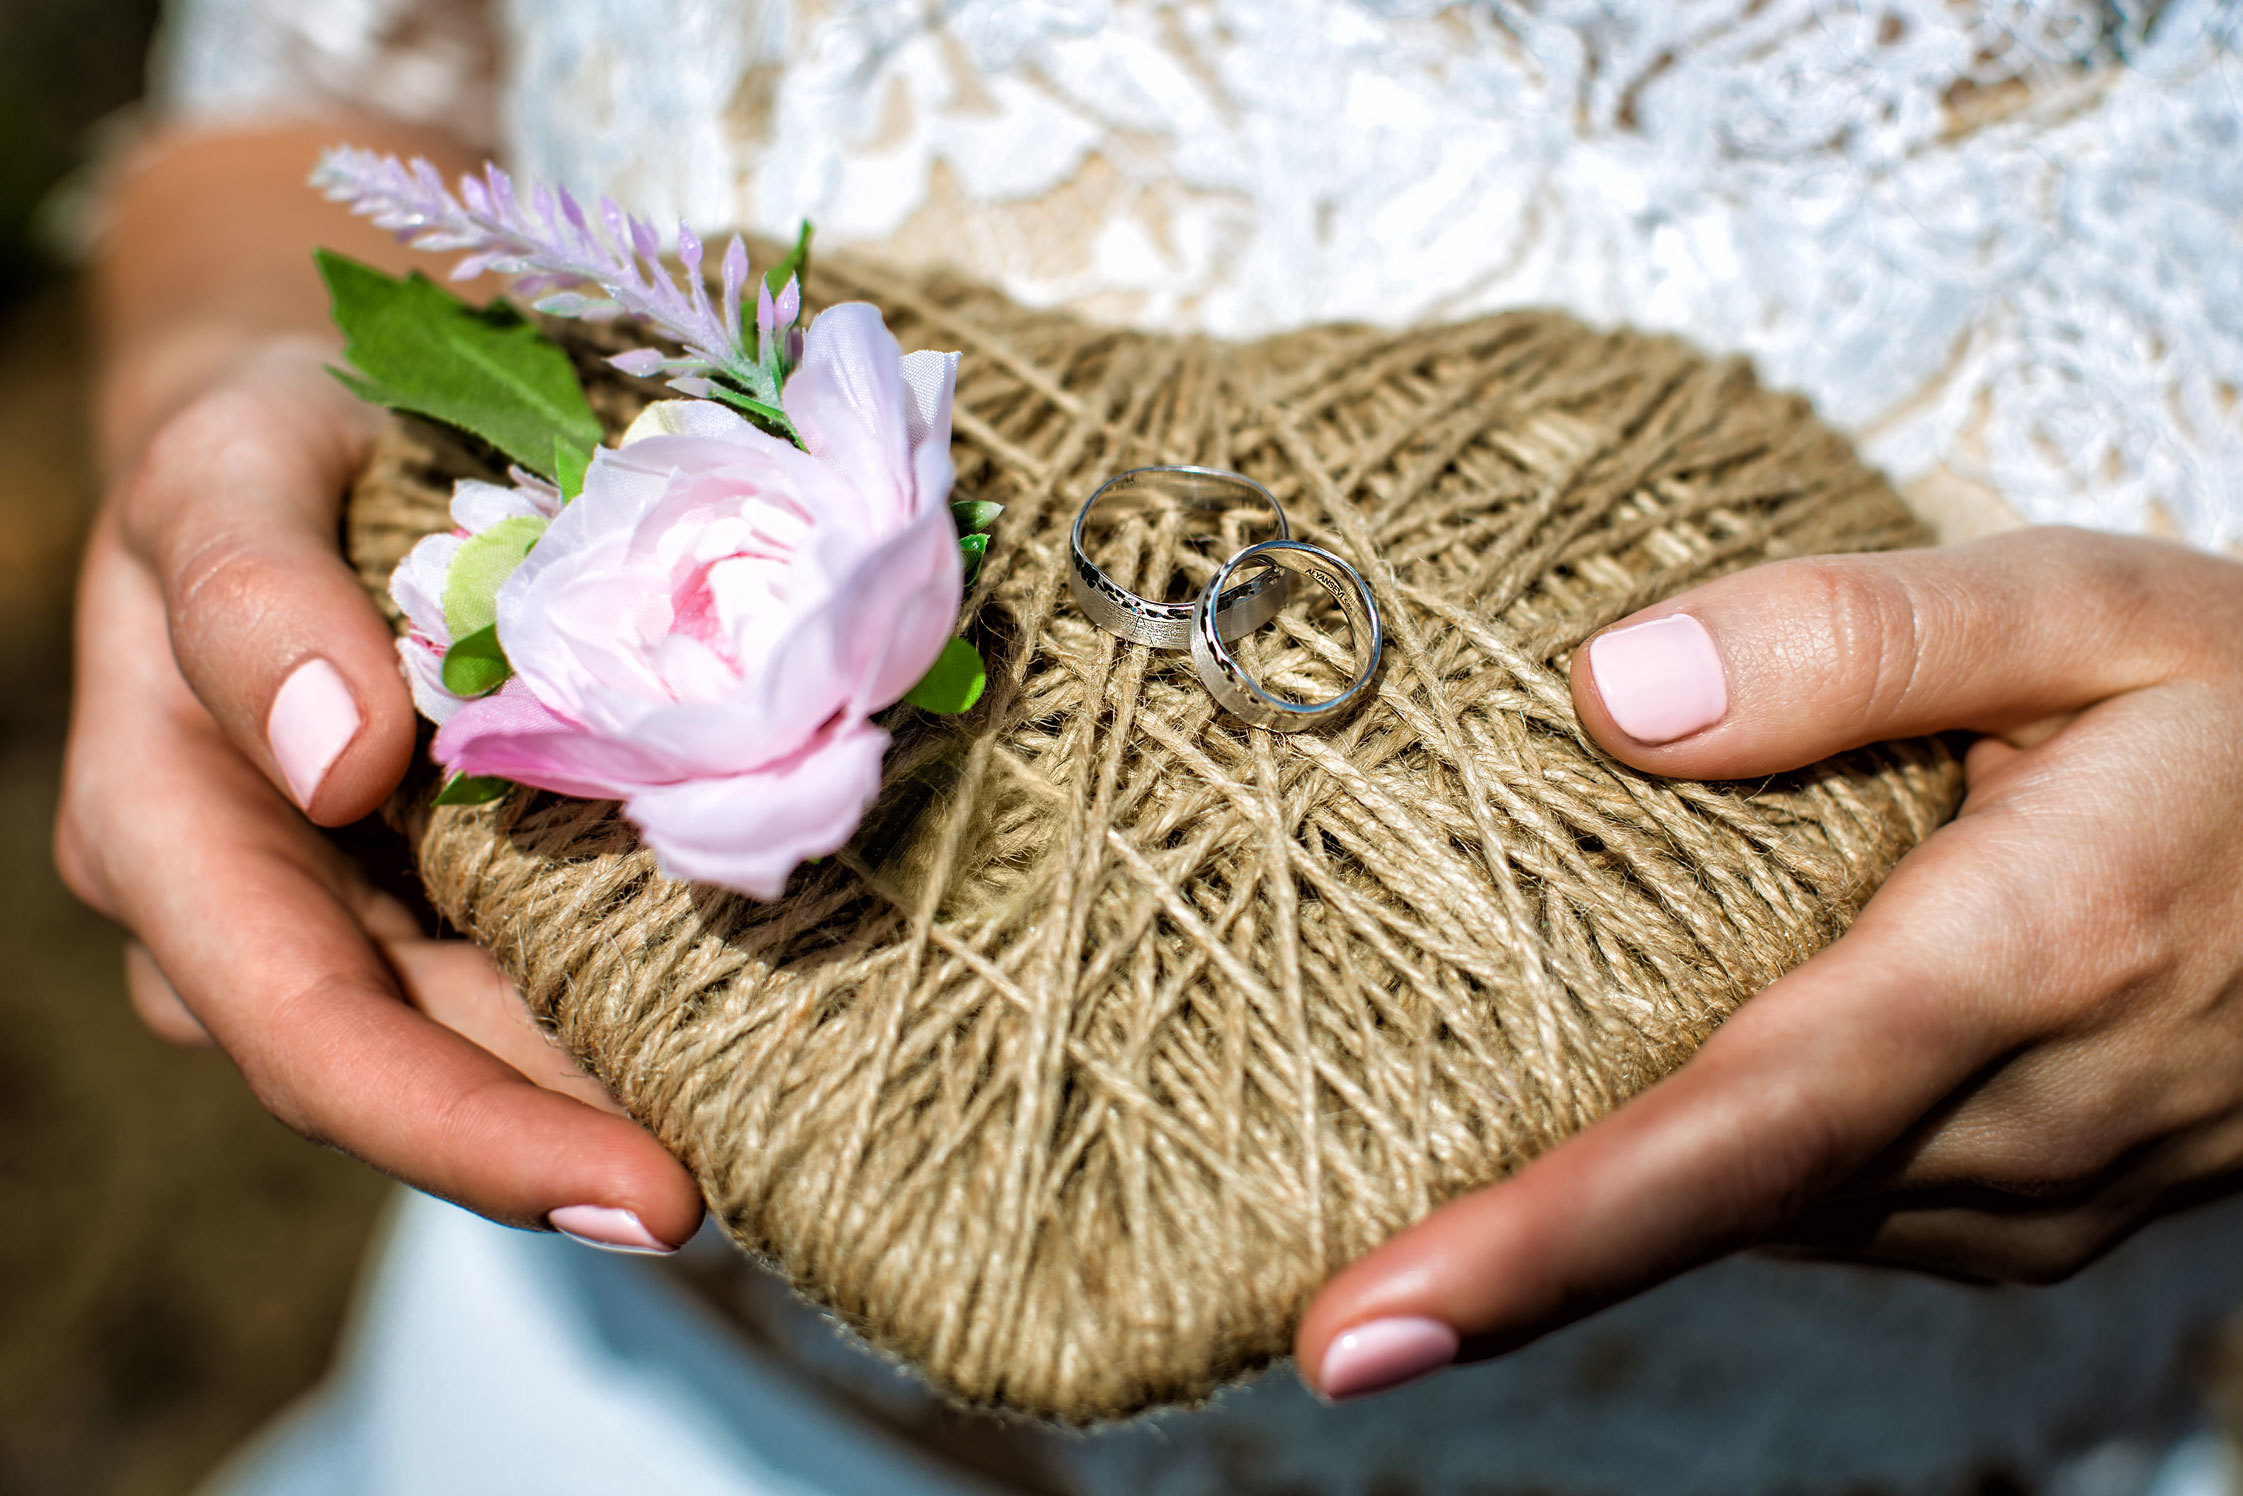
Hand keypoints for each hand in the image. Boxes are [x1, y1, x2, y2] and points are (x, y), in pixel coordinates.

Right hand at [56, 338, 702, 1252]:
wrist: (301, 420)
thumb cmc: (259, 441)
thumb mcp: (227, 475)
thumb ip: (250, 603)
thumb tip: (335, 762)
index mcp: (171, 837)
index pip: (315, 1036)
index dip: (470, 1135)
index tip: (646, 1195)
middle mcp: (252, 912)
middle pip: (421, 1080)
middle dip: (580, 1151)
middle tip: (769, 1188)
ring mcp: (349, 911)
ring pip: (489, 1049)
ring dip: (622, 1100)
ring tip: (786, 1132)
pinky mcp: (437, 886)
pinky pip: (532, 976)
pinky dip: (631, 1011)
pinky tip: (749, 1028)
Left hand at [1294, 526, 2242, 1399]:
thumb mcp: (2083, 610)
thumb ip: (1850, 640)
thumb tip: (1607, 694)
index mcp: (2020, 966)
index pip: (1733, 1133)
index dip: (1538, 1244)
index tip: (1358, 1327)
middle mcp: (2016, 1128)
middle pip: (1704, 1207)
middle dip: (1497, 1263)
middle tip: (1300, 1291)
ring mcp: (2024, 1195)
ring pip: (1750, 1214)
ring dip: (1585, 1212)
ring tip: (1405, 1187)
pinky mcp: (2013, 1208)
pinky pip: (1809, 1200)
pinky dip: (1692, 1172)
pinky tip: (1610, 1107)